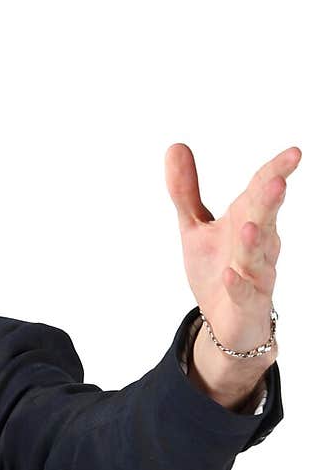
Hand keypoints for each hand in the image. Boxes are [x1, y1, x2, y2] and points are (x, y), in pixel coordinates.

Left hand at [164, 143, 300, 374]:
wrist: (226, 322)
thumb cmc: (218, 268)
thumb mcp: (195, 227)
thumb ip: (185, 191)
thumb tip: (175, 147)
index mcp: (247, 220)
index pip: (262, 190)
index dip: (276, 171)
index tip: (295, 153)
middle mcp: (258, 244)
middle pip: (265, 219)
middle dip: (270, 202)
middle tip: (277, 182)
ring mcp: (256, 274)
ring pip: (258, 257)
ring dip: (255, 243)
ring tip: (249, 227)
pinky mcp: (247, 303)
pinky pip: (244, 293)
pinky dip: (237, 285)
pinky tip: (229, 275)